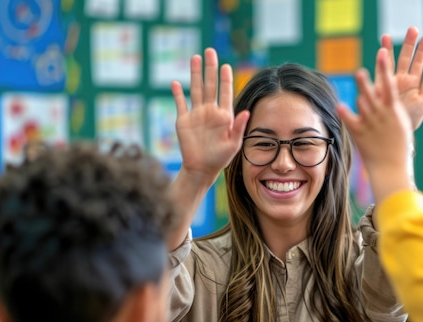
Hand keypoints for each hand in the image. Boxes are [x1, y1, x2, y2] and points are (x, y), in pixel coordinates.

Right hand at [172, 48, 249, 185]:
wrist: (201, 169)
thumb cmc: (220, 159)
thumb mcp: (233, 144)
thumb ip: (238, 127)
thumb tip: (246, 112)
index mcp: (224, 116)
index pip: (225, 92)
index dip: (225, 79)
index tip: (225, 66)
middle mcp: (210, 111)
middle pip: (209, 85)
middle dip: (210, 68)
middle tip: (210, 51)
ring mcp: (196, 115)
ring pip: (195, 89)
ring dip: (195, 74)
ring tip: (195, 57)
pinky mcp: (183, 120)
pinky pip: (180, 103)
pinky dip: (177, 93)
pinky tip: (176, 82)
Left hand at [338, 48, 413, 201]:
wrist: (391, 167)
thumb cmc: (399, 145)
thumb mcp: (401, 123)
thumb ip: (393, 107)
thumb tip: (390, 92)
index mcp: (394, 111)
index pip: (389, 86)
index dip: (385, 69)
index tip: (382, 53)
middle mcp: (382, 115)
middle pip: (373, 93)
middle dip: (368, 81)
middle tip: (362, 69)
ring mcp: (370, 124)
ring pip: (362, 103)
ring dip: (360, 91)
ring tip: (359, 75)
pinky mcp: (359, 134)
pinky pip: (351, 120)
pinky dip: (346, 113)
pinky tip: (340, 105)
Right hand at [376, 27, 422, 129]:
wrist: (398, 132)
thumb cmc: (413, 118)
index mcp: (414, 82)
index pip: (418, 62)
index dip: (422, 50)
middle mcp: (401, 80)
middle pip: (404, 58)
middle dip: (408, 44)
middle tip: (412, 29)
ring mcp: (389, 84)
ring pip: (389, 63)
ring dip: (388, 50)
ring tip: (387, 37)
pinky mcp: (379, 90)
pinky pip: (379, 74)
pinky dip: (379, 64)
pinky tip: (380, 53)